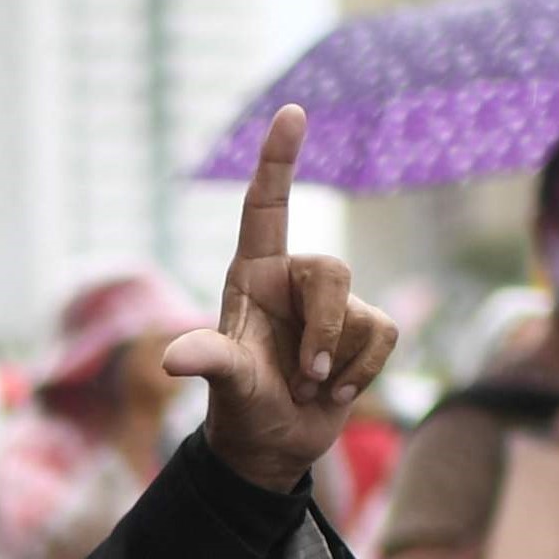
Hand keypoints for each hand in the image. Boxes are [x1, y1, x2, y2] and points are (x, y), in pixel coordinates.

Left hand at [165, 107, 400, 488]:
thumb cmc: (240, 408)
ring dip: (339, 362)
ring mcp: (330, 305)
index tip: (291, 111)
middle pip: (334, 272)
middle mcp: (293, 279)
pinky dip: (363, 373)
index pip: (266, 205)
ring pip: (362, 313)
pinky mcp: (363, 329)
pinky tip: (336, 393)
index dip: (279, 159)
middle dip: (324, 330)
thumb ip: (210, 362)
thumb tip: (174, 357)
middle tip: (304, 373)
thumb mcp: (225, 384)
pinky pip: (384, 336)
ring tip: (308, 387)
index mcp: (252, 275)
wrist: (271, 446)